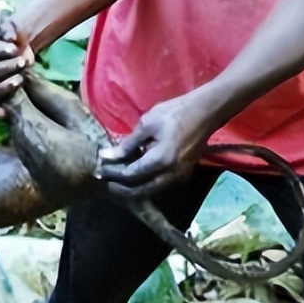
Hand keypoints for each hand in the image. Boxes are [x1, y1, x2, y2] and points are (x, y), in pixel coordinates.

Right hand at [0, 19, 33, 105]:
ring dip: (3, 85)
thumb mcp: (14, 31)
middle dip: (2, 67)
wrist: (25, 58)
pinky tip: (16, 88)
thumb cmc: (15, 42)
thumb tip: (9, 37)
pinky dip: (0, 102)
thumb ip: (10, 30)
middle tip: (21, 62)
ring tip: (21, 77)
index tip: (13, 48)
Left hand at [97, 94, 213, 198]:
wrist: (205, 112)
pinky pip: (160, 185)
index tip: (98, 168)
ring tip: (114, 179)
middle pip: (141, 190)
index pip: (131, 174)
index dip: (113, 173)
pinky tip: (133, 175)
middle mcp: (172, 174)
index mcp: (161, 160)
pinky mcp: (184, 174)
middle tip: (104, 179)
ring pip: (151, 190)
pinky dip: (145, 183)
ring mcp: (180, 177)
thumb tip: (108, 155)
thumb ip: (128, 143)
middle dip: (120, 187)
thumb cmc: (174, 113)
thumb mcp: (147, 123)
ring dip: (132, 187)